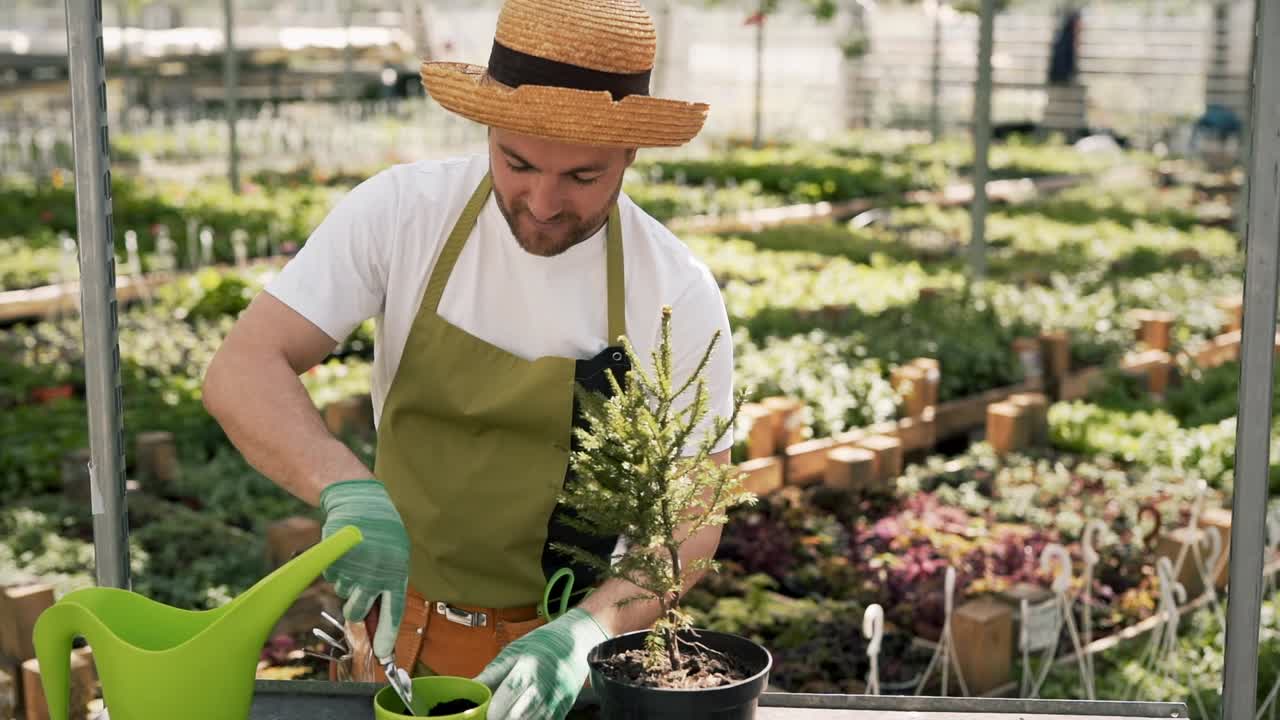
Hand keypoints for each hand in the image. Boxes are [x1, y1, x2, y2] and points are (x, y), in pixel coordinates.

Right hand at [319, 479, 409, 659]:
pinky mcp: (335, 559)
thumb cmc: (382, 533)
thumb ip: (387, 585)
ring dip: (347, 583)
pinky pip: (331, 578)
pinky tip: (346, 553)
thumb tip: (377, 621)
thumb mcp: (394, 557)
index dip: (387, 635)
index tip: (384, 654)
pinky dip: (336, 569)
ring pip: (343, 594)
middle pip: (358, 611)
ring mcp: (354, 567)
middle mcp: (375, 573)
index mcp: (396, 573)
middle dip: (355, 609)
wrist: (361, 502)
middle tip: (358, 592)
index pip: (393, 612)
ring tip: (357, 560)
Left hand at [473, 608, 609, 719]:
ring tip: (503, 715)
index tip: (481, 714)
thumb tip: (469, 687)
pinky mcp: (562, 712)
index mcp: (529, 667)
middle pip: (518, 716)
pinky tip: (520, 716)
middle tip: (490, 716)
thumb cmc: (543, 644)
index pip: (507, 694)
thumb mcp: (514, 651)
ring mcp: (556, 702)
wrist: (578, 642)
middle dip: (501, 719)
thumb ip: (492, 674)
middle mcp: (545, 687)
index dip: (492, 710)